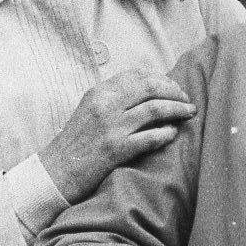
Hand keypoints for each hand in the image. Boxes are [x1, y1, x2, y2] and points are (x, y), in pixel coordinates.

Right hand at [39, 72, 197, 200]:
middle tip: (187, 99)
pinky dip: (167, 133)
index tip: (174, 86)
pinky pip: (151, 137)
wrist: (56, 171)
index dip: (161, 78)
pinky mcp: (117, 150)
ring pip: (155, 109)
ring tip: (189, 113)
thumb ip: (113, 98)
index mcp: (99, 92)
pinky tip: (173, 133)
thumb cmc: (76, 142)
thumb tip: (147, 89)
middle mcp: (106, 105)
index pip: (137, 75)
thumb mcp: (90, 110)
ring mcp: (112, 127)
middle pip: (151, 88)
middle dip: (175, 91)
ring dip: (178, 110)